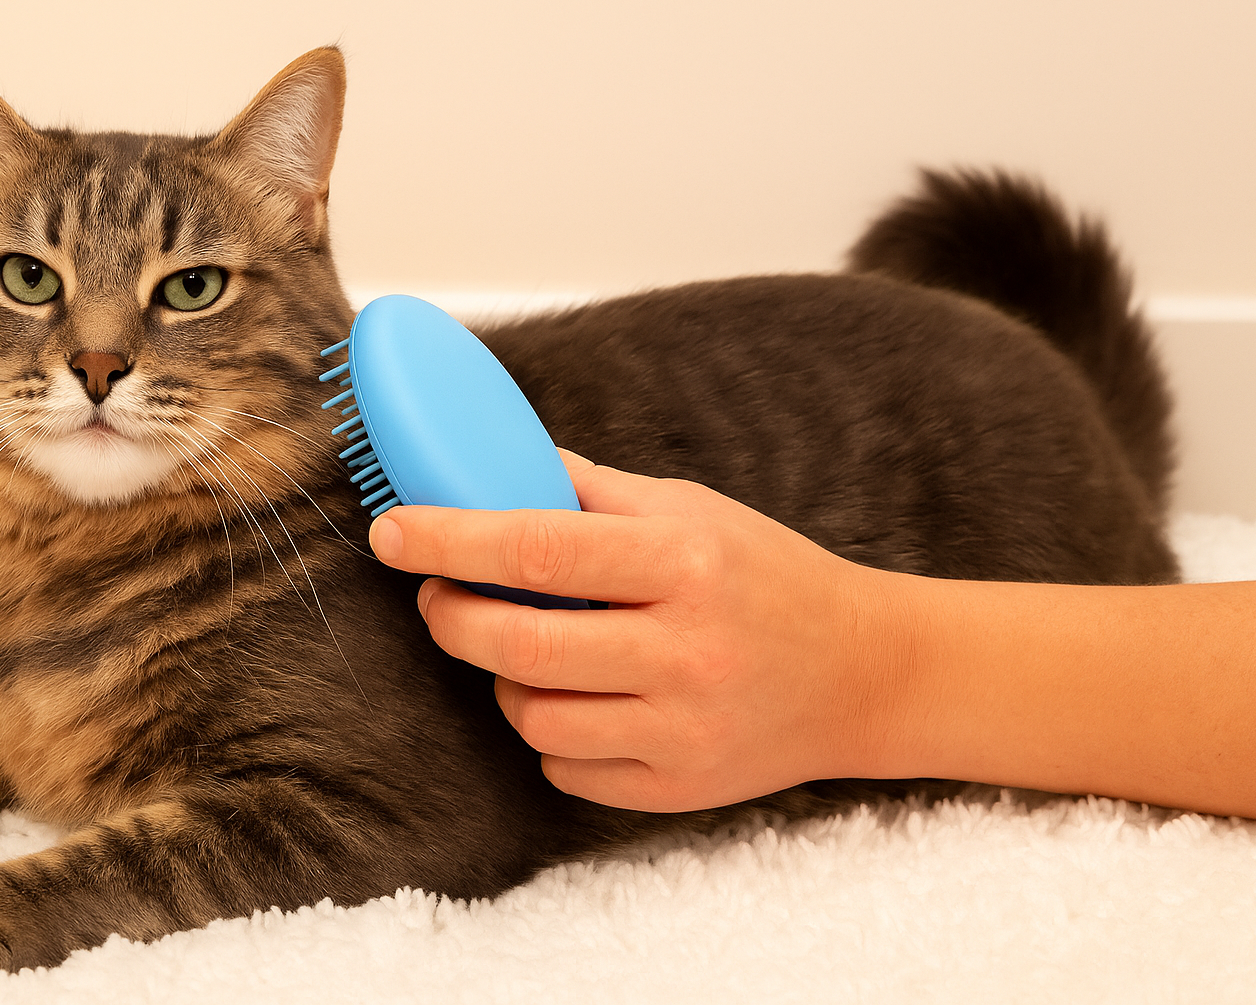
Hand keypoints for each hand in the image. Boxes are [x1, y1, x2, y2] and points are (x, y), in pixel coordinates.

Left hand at [368, 451, 913, 811]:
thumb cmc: (767, 578)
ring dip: (503, 677)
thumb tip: (498, 468)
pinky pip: (565, 766)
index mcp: (685, 562)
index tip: (392, 532)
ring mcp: (683, 729)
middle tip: (437, 595)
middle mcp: (686, 650)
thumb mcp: (693, 509)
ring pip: (531, 714)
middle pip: (519, 643)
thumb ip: (593, 493)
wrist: (863, 674)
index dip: (450, 539)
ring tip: (528, 647)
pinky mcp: (679, 788)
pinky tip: (581, 698)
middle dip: (451, 616)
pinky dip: (549, 730)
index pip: (538, 547)